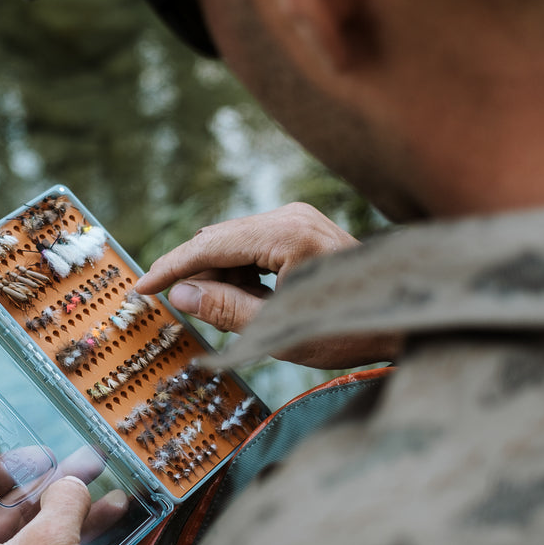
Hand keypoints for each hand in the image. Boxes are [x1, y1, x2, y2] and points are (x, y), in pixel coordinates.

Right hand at [135, 203, 400, 368]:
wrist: (404, 319)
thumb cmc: (348, 328)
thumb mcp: (278, 328)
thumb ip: (225, 309)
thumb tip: (181, 294)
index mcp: (286, 235)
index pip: (210, 246)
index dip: (170, 269)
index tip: (140, 288)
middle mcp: (291, 216)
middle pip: (220, 240)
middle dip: (192, 272)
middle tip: (169, 305)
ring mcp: (299, 218)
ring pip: (235, 242)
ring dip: (217, 274)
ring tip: (215, 310)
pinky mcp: (305, 228)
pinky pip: (255, 245)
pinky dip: (239, 270)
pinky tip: (242, 299)